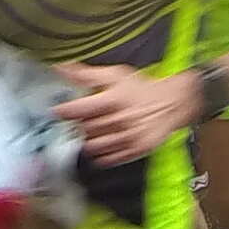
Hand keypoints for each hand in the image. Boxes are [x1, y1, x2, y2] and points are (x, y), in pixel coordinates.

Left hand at [52, 63, 201, 166]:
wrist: (172, 104)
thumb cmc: (141, 88)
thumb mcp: (115, 75)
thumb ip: (87, 74)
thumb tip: (61, 68)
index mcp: (114, 99)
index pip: (80, 109)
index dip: (64, 111)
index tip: (57, 111)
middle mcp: (120, 120)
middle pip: (85, 129)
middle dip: (78, 125)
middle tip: (78, 120)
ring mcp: (128, 138)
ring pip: (94, 146)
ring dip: (87, 140)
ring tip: (90, 133)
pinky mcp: (135, 151)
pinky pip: (108, 159)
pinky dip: (100, 155)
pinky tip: (101, 145)